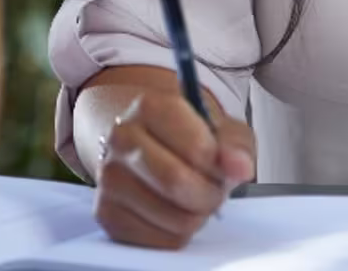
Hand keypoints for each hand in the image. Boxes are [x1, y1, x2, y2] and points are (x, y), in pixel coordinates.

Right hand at [93, 91, 254, 248]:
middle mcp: (122, 139)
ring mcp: (110, 178)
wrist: (143, 142)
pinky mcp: (108, 214)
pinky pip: (161, 240)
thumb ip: (235, 144)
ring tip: (194, 197)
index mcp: (150, 107)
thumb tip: (240, 168)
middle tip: (214, 188)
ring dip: (197, 215)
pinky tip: (174, 211)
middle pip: (178, 183)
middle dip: (210, 194)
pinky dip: (179, 233)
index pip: (198, 149)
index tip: (220, 165)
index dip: (219, 165)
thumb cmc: (185, 134)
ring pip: (174, 218)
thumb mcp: (219, 127)